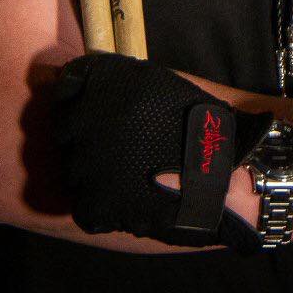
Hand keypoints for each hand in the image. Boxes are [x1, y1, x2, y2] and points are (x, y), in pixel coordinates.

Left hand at [49, 52, 267, 251]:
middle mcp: (88, 118)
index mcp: (103, 83)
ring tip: (135, 178)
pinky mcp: (95, 201)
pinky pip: (86, 207)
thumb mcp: (156, 83)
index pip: (64, 92)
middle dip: (89, 143)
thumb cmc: (198, 124)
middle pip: (66, 135)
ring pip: (74, 172)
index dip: (83, 108)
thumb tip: (79, 87)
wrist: (228, 170)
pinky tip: (132, 201)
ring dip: (97, 177)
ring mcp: (87, 161)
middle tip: (127, 152)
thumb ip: (117, 83)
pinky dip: (105, 210)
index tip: (102, 119)